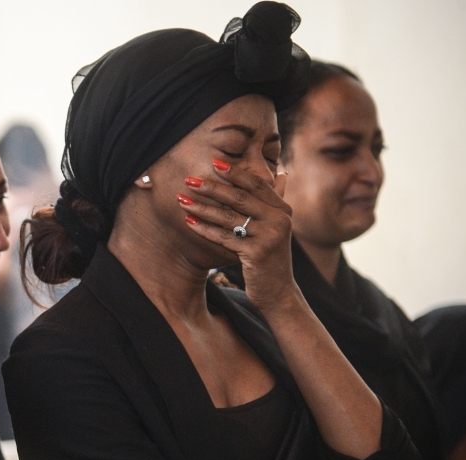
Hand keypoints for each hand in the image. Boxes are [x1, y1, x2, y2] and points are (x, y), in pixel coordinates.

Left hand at [179, 161, 296, 312]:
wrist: (278, 292)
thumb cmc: (270, 258)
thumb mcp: (277, 227)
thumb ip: (276, 202)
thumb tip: (283, 173)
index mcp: (283, 210)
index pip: (256, 184)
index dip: (235, 172)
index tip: (214, 162)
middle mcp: (280, 220)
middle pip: (239, 197)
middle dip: (212, 187)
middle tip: (189, 179)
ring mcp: (269, 236)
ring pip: (228, 217)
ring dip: (202, 207)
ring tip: (182, 200)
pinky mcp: (256, 253)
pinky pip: (224, 237)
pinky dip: (204, 229)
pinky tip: (189, 222)